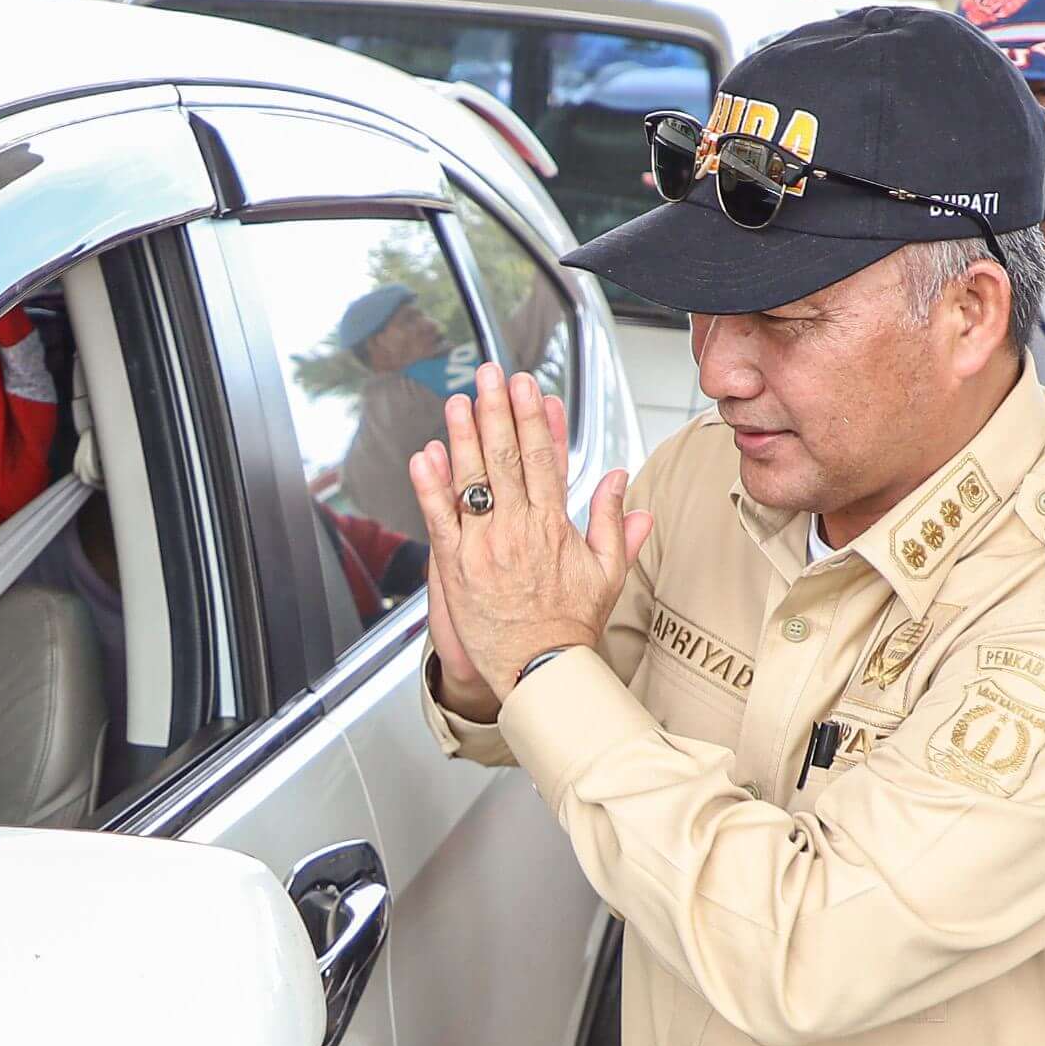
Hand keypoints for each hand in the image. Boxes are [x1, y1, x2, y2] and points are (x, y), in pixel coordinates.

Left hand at [407, 365, 648, 703]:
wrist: (542, 670)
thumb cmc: (570, 625)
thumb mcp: (607, 571)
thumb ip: (612, 520)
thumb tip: (620, 479)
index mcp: (554, 526)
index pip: (544, 458)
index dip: (535, 418)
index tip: (530, 387)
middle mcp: (519, 530)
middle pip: (506, 457)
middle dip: (497, 411)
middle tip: (490, 376)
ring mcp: (485, 547)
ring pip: (472, 480)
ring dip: (463, 436)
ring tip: (458, 401)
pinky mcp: (458, 567)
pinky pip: (440, 520)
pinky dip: (430, 487)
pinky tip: (424, 456)